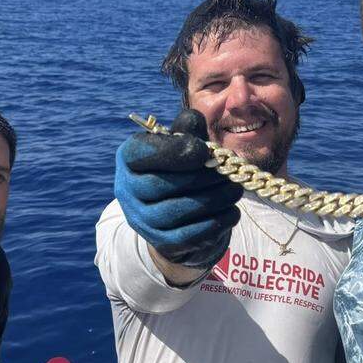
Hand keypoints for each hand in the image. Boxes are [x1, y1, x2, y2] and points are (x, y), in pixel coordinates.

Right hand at [115, 109, 242, 267]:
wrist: (175, 215)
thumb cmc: (181, 168)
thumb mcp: (183, 144)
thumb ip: (188, 130)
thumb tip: (193, 120)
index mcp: (129, 159)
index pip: (141, 154)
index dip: (173, 152)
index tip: (204, 151)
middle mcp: (127, 190)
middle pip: (160, 185)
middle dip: (200, 178)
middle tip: (229, 172)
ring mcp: (142, 220)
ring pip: (175, 212)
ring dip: (212, 200)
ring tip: (235, 190)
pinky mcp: (161, 242)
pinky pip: (188, 236)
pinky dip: (214, 223)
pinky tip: (231, 212)